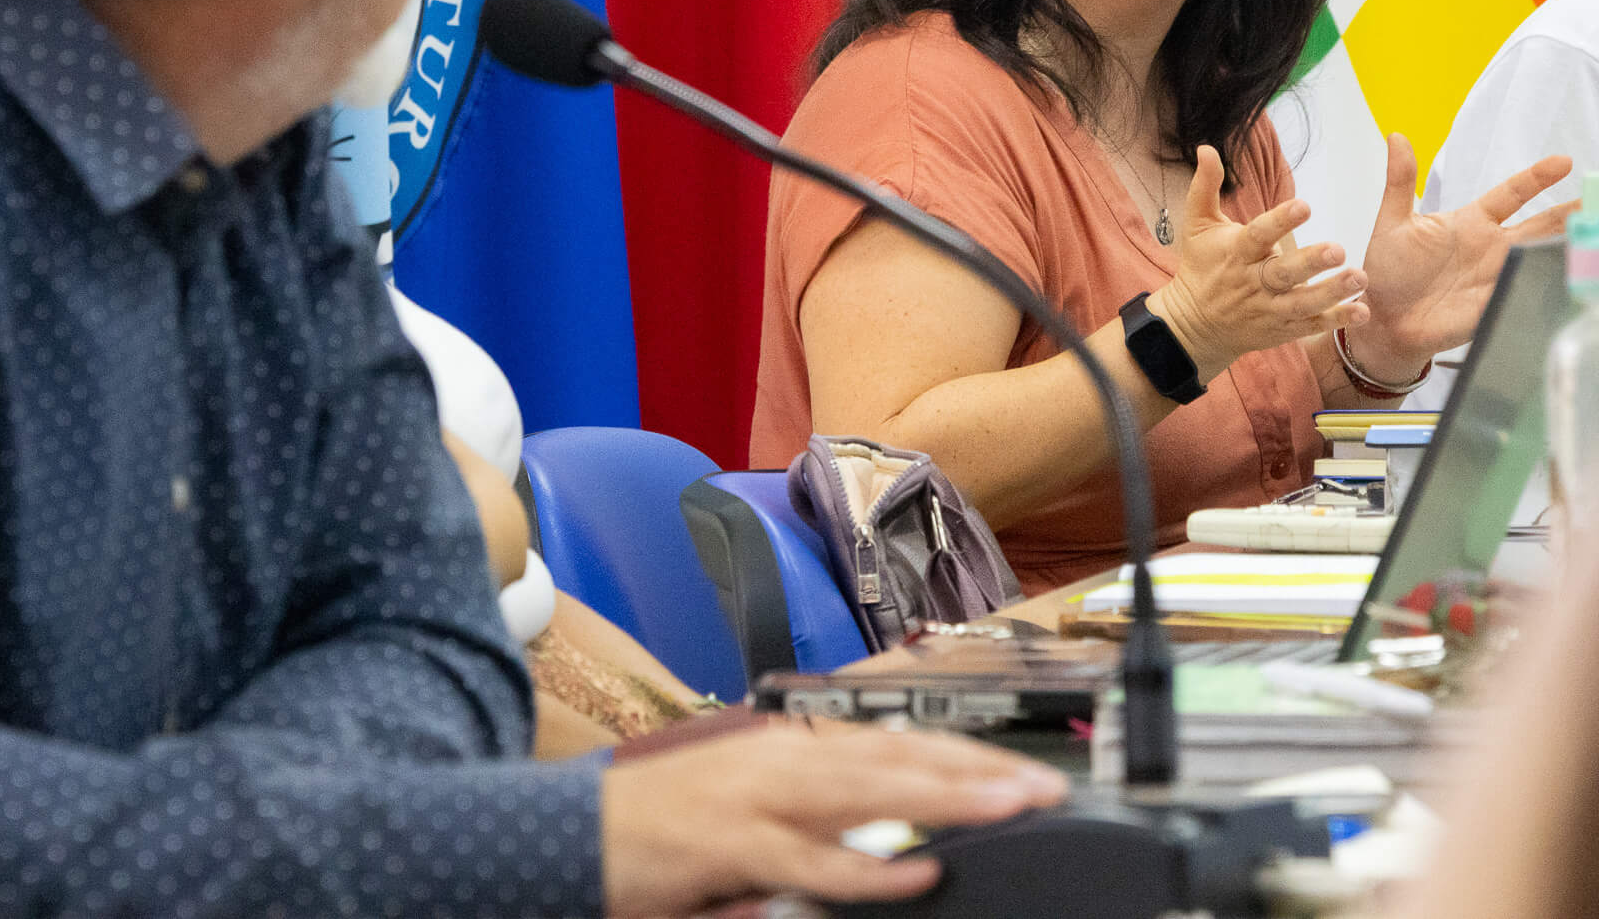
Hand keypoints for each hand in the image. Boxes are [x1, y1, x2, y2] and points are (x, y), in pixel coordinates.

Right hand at [599, 719, 1065, 915]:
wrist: (569, 837)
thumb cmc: (660, 835)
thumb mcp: (749, 822)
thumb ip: (814, 830)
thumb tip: (890, 851)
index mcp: (785, 751)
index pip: (890, 741)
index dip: (960, 752)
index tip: (1020, 770)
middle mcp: (776, 759)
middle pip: (894, 753)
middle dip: (973, 768)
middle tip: (1043, 786)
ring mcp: (753, 796)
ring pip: (868, 790)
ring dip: (944, 798)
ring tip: (1007, 807)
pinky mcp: (730, 842)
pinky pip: (813, 858)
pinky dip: (870, 866)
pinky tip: (920, 870)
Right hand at [1149, 145, 1368, 381]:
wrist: (1194, 325)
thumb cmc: (1201, 266)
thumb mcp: (1198, 225)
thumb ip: (1206, 187)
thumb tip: (1206, 149)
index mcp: (1235, 253)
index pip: (1258, 235)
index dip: (1280, 221)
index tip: (1305, 205)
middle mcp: (1253, 282)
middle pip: (1283, 273)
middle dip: (1310, 262)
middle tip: (1338, 250)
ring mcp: (1268, 308)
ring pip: (1302, 302)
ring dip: (1332, 292)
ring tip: (1360, 276)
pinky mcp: (1282, 329)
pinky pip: (1311, 325)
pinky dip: (1336, 319)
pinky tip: (1362, 311)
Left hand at [1354, 136, 1572, 380]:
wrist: (1383, 318)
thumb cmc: (1388, 270)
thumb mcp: (1393, 222)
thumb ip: (1400, 181)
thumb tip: (1396, 137)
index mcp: (1472, 222)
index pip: (1512, 194)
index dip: (1537, 179)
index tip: (1563, 162)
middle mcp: (1492, 247)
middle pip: (1543, 225)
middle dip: (1572, 213)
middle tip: (1595, 200)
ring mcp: (1499, 276)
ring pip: (1545, 255)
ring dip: (1570, 246)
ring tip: (1591, 234)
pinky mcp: (1498, 304)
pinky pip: (1530, 290)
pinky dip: (1552, 282)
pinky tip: (1570, 273)